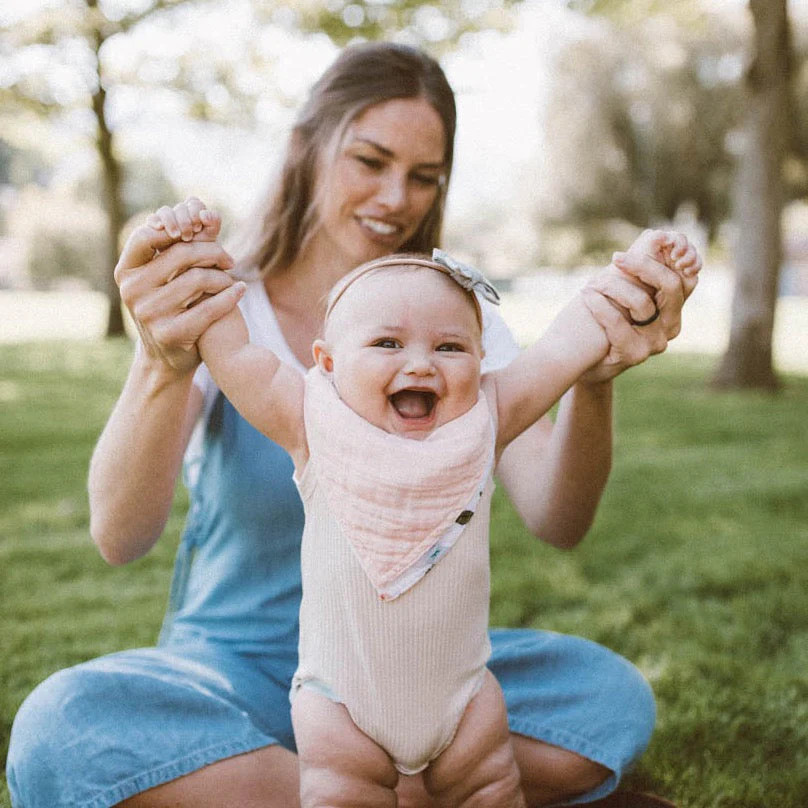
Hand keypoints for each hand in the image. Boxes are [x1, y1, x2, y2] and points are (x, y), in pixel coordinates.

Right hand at [115, 198, 245, 373]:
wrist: (169, 358)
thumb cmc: (173, 307)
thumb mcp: (172, 276)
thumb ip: (187, 245)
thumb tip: (210, 213)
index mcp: (126, 270)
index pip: (148, 234)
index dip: (178, 227)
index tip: (203, 233)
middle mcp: (132, 290)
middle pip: (180, 253)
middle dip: (212, 251)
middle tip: (229, 260)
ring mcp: (148, 313)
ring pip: (198, 278)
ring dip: (222, 277)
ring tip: (230, 279)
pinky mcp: (169, 333)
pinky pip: (209, 308)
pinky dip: (230, 296)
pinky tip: (240, 291)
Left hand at [579, 229, 701, 383]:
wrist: (578, 361)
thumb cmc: (601, 320)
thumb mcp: (621, 290)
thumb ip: (639, 268)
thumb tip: (655, 235)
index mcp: (672, 308)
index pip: (685, 276)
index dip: (675, 255)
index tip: (652, 238)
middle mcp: (670, 326)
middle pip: (670, 285)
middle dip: (643, 265)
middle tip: (616, 257)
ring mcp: (655, 342)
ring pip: (641, 302)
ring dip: (612, 286)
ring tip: (591, 283)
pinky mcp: (635, 354)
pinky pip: (618, 322)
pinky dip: (599, 305)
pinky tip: (586, 295)